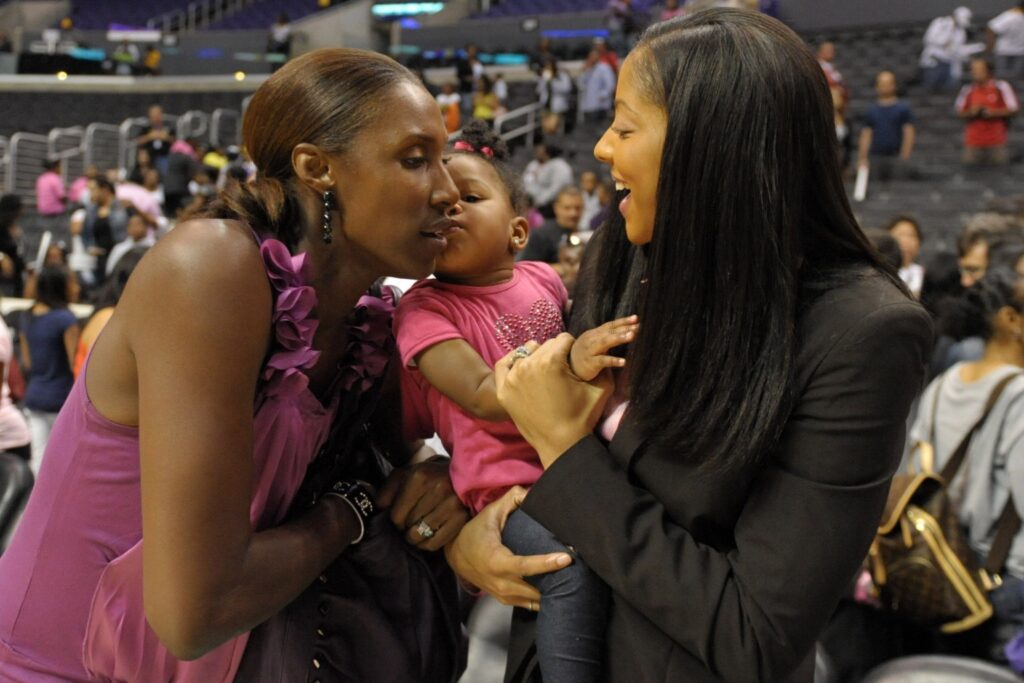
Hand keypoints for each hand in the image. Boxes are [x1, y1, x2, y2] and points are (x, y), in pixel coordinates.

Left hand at [377, 457, 469, 551]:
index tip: (402, 514)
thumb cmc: (427, 477)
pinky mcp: (462, 517)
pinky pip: (435, 543)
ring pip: (420, 535)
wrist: (461, 474)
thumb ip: (387, 490)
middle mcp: (437, 488)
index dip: (395, 519)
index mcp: (419, 476)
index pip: (396, 514)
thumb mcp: (404, 475)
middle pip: (407, 525)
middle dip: (406, 526)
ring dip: (415, 536)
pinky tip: (428, 534)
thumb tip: (378, 508)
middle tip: (411, 521)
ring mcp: (452, 503)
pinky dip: (427, 544)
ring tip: (418, 528)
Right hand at [444, 487, 570, 608]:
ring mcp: (502, 595)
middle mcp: (500, 582)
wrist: (455, 555)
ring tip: (573, 583)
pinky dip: (543, 599)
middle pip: (534, 589)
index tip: (567, 558)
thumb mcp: (491, 513)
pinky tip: (557, 591)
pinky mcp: (505, 600)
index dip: (547, 563)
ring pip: (533, 601)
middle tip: (579, 572)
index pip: (525, 566)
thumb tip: (531, 492)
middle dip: (557, 583)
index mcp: (496, 561)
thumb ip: (511, 500)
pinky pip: (528, 605)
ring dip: (552, 593)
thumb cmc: (475, 532)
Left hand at [495, 334, 612, 467]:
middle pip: (546, 344)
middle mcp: (528, 365)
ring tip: (545, 374)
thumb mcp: (601, 388)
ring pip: (527, 352)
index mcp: (551, 362)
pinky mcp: (502, 389)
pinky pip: (504, 364)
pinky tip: (525, 370)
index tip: (574, 361)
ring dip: (537, 357)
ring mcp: (512, 377)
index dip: (573, 348)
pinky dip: (514, 362)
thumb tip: (601, 349)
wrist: (561, 445)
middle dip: (556, 354)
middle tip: (562, 372)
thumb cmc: (582, 417)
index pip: (564, 339)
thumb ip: (603, 363)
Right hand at [569, 314, 636, 380]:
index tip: (636, 318)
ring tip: (632, 336)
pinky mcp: (590, 363)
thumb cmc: (586, 353)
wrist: (569, 365)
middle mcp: (592, 339)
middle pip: (609, 332)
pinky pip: (602, 361)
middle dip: (623, 328)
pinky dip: (613, 361)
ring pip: (605, 342)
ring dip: (618, 338)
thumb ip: (608, 335)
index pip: (610, 325)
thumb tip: (629, 330)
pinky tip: (624, 362)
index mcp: (595, 333)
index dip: (622, 321)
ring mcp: (590, 351)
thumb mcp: (595, 341)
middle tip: (637, 327)